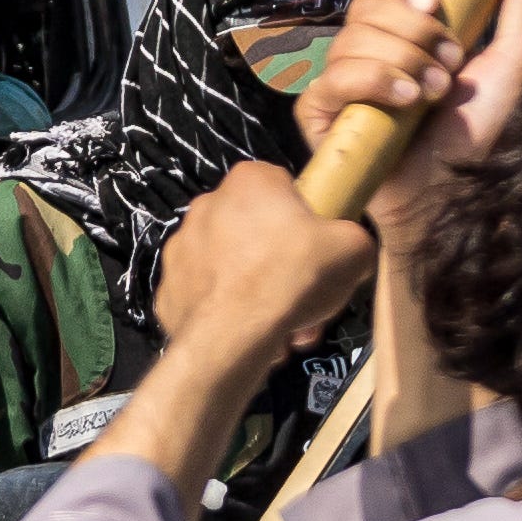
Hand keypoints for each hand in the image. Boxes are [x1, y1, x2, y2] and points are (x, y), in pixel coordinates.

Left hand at [152, 160, 375, 376]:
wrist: (232, 339)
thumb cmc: (293, 278)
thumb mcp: (354, 250)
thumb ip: (353, 238)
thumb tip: (346, 248)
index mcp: (250, 181)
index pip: (283, 186)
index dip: (306, 218)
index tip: (317, 249)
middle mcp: (207, 205)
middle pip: (256, 231)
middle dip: (281, 264)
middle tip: (303, 296)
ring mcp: (180, 249)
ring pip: (231, 267)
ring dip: (256, 292)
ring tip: (281, 327)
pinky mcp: (167, 290)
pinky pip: (206, 297)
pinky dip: (227, 313)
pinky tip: (250, 335)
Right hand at [299, 0, 521, 211]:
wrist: (459, 192)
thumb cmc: (487, 131)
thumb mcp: (516, 61)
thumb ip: (521, 2)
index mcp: (410, 23)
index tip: (433, 0)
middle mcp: (372, 45)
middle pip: (368, 2)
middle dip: (416, 33)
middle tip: (449, 67)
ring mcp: (344, 79)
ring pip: (351, 38)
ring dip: (404, 64)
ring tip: (433, 96)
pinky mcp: (321, 113)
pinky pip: (332, 79)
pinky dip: (373, 83)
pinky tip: (405, 104)